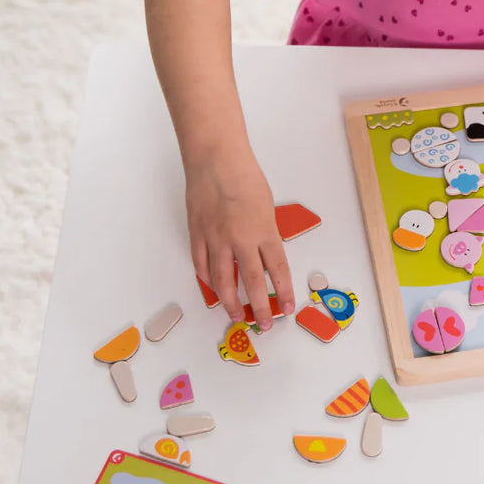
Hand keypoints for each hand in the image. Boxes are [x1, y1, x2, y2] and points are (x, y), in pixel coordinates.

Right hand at [185, 147, 294, 329]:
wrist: (216, 160)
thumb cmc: (245, 177)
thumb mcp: (267, 207)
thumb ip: (265, 233)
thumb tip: (264, 256)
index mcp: (264, 231)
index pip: (277, 270)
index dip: (283, 292)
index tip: (287, 308)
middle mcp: (241, 240)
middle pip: (251, 283)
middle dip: (259, 308)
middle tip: (264, 324)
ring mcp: (216, 239)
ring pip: (222, 281)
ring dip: (230, 302)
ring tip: (235, 316)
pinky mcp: (197, 235)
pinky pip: (201, 266)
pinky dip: (208, 281)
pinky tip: (214, 289)